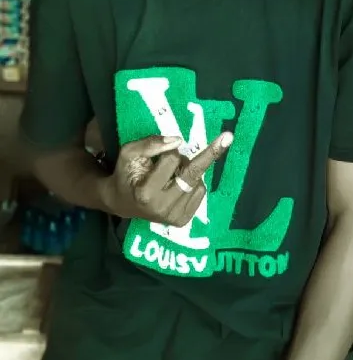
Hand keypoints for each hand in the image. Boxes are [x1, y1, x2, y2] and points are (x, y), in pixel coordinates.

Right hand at [101, 132, 232, 221]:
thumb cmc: (126, 174)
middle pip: (191, 173)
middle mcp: (162, 207)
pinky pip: (200, 192)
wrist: (121, 203)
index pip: (172, 160)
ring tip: (173, 174)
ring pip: (198, 182)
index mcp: (146, 192)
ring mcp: (173, 216)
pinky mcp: (182, 220)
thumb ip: (151, 144)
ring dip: (190, 171)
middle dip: (206, 155)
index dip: (169, 150)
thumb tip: (178, 141)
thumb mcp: (129, 153)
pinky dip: (194, 183)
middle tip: (224, 139)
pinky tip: (179, 184)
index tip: (164, 151)